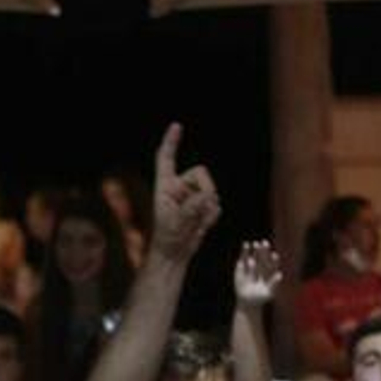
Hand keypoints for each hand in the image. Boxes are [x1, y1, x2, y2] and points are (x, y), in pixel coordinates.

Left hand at [148, 124, 219, 263]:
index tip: (176, 126)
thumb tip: (206, 196)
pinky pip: (216, 205)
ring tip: (193, 224)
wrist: (175, 254)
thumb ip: (190, 208)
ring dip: (206, 209)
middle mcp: (178, 187)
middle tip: (195, 212)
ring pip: (212, 190)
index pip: (166, 159)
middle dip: (204, 189)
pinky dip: (211, 217)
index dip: (171, 142)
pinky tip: (200, 226)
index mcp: (164, 186)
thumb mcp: (175, 223)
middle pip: (201, 173)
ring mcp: (192, 195)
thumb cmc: (167, 238)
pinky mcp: (203, 205)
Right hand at [233, 239, 281, 307]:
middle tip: (265, 243)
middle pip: (264, 257)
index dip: (274, 259)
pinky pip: (244, 257)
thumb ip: (274, 283)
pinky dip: (245, 251)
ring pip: (255, 255)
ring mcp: (253, 265)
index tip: (274, 255)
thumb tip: (280, 274)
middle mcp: (262, 267)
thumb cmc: (260, 297)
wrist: (247, 301)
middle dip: (264, 251)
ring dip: (255, 249)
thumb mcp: (269, 292)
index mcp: (271, 271)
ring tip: (256, 243)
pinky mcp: (242, 265)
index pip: (273, 263)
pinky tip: (246, 244)